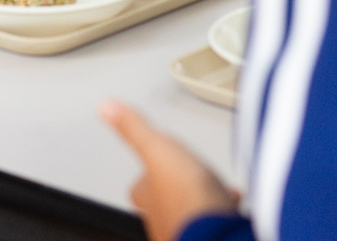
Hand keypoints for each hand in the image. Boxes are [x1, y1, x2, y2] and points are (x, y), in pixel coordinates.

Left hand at [101, 100, 238, 240]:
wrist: (216, 232)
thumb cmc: (185, 196)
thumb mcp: (155, 149)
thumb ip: (134, 129)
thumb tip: (106, 108)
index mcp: (149, 198)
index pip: (139, 187)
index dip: (145, 176)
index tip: (150, 167)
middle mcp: (164, 219)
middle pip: (165, 202)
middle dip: (176, 190)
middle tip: (185, 178)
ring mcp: (187, 230)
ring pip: (190, 212)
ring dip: (198, 201)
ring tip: (211, 190)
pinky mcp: (212, 233)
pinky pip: (213, 220)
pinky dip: (220, 210)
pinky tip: (230, 203)